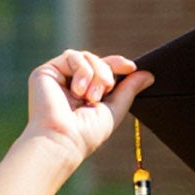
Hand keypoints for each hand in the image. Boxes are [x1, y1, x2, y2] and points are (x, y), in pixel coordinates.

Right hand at [22, 51, 148, 170]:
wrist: (64, 138)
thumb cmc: (88, 132)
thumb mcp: (115, 109)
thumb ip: (129, 90)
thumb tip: (148, 74)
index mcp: (87, 91)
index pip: (103, 69)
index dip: (117, 64)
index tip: (131, 67)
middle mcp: (72, 82)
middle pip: (97, 60)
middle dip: (107, 74)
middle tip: (104, 93)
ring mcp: (59, 76)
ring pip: (86, 56)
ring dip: (96, 74)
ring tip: (91, 97)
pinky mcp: (46, 71)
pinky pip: (72, 56)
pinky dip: (82, 71)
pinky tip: (78, 91)